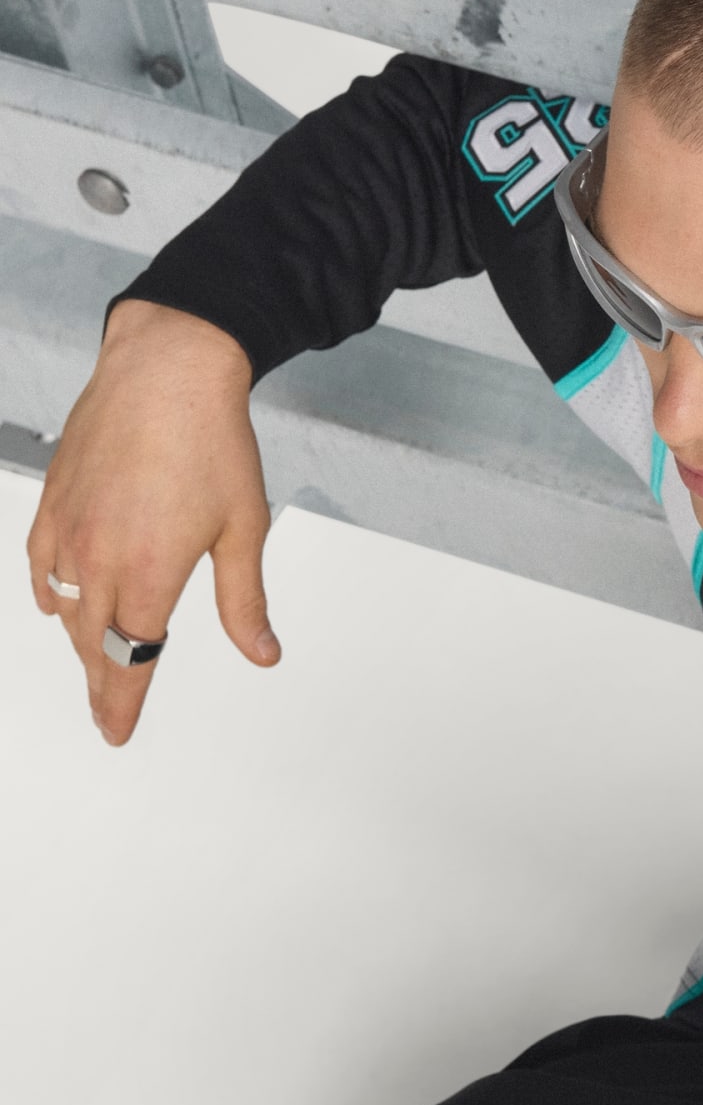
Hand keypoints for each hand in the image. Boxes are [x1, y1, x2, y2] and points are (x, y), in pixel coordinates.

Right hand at [26, 299, 277, 744]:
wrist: (165, 372)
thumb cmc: (209, 443)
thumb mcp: (244, 530)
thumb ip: (245, 601)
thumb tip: (262, 652)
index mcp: (148, 574)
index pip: (129, 659)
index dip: (123, 702)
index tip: (117, 731)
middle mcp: (98, 558)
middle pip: (92, 642)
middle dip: (102, 683)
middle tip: (107, 711)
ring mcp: (68, 530)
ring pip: (63, 606)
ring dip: (79, 639)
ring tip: (95, 661)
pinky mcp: (53, 501)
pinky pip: (39, 564)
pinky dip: (48, 592)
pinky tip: (54, 602)